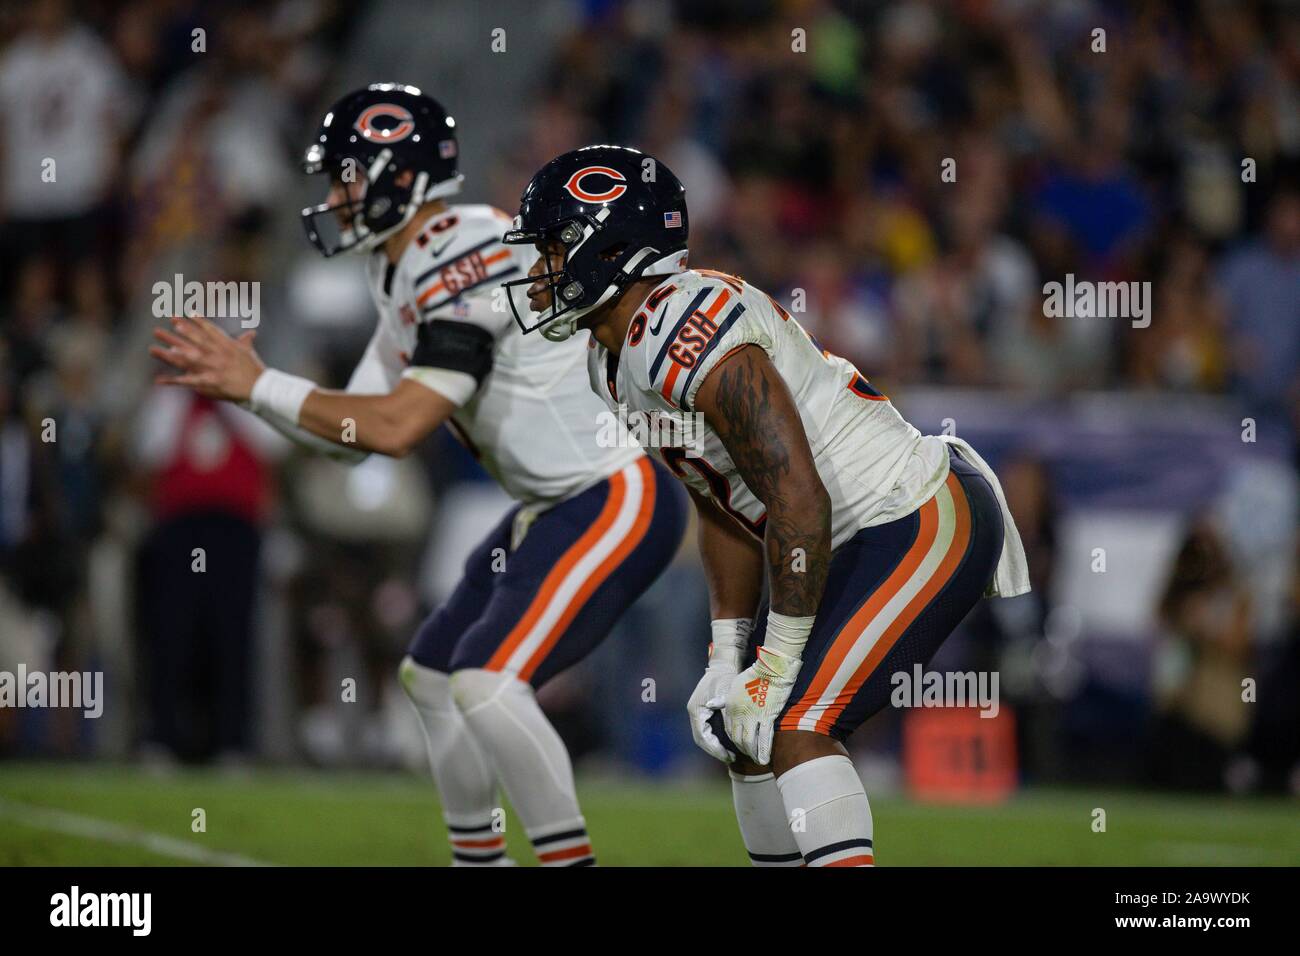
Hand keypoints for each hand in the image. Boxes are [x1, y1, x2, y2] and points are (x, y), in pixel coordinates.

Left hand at [150, 315, 263, 402]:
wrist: (259, 387)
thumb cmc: (255, 370)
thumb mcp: (249, 352)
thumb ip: (246, 341)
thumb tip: (252, 332)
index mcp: (225, 345)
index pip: (209, 331)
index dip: (196, 322)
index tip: (184, 314)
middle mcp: (216, 353)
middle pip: (195, 341)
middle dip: (180, 332)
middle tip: (165, 325)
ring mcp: (211, 367)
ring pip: (186, 358)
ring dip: (169, 354)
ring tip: (153, 349)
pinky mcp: (208, 382)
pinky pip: (187, 382)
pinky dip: (172, 382)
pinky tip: (159, 381)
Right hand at [686, 620, 750, 762]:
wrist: (722, 665)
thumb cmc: (725, 678)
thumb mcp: (727, 695)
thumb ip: (726, 712)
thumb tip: (729, 730)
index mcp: (696, 709)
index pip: (702, 736)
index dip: (715, 749)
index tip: (728, 756)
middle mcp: (694, 712)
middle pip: (701, 739)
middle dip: (715, 750)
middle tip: (730, 758)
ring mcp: (697, 712)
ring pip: (703, 735)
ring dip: (715, 746)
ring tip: (729, 754)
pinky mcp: (703, 711)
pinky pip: (707, 729)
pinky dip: (715, 738)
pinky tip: (727, 743)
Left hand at [721, 644, 800, 764]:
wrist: (771, 670)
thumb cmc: (754, 675)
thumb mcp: (734, 685)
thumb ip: (723, 699)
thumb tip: (710, 705)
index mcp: (730, 706)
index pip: (730, 729)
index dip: (735, 739)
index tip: (739, 745)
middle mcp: (739, 714)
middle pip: (738, 738)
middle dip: (743, 749)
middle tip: (748, 755)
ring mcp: (753, 717)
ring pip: (750, 741)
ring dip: (753, 753)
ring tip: (757, 761)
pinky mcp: (767, 717)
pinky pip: (764, 739)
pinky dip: (763, 750)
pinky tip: (764, 759)